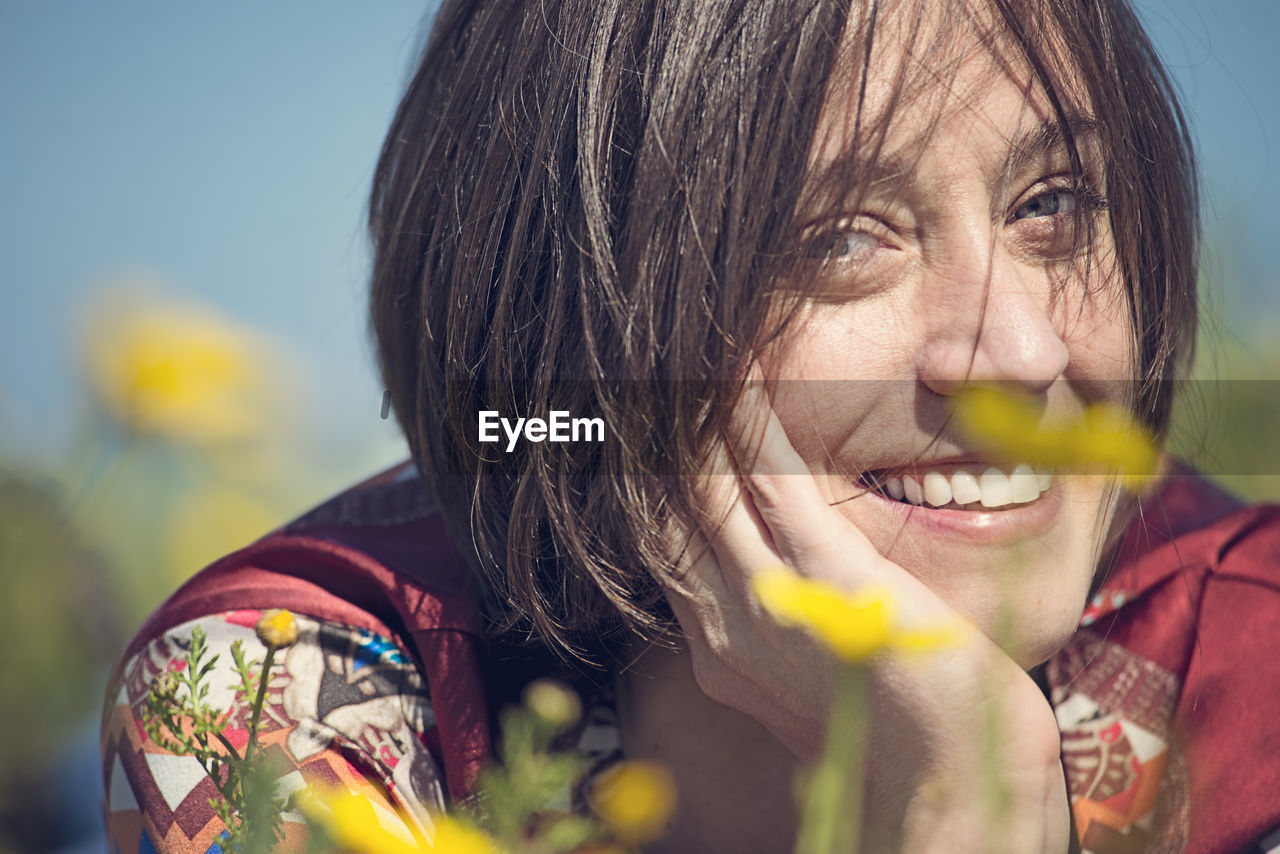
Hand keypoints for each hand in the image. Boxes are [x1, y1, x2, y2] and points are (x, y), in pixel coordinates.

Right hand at [655, 364, 1070, 852]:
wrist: (950, 779)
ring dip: (693, 411)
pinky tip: (742, 370)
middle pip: (662, 506)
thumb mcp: (810, 669)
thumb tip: (774, 582)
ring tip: (688, 350)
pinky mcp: (825, 578)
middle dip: (652, 434)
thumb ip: (778, 623)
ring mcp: (768, 599)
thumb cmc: (895, 722)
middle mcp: (721, 621)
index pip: (660, 539)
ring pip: (701, 484)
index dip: (646, 476)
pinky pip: (770, 481)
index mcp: (718, 643)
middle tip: (649, 368)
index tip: (648, 420)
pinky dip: (749, 420)